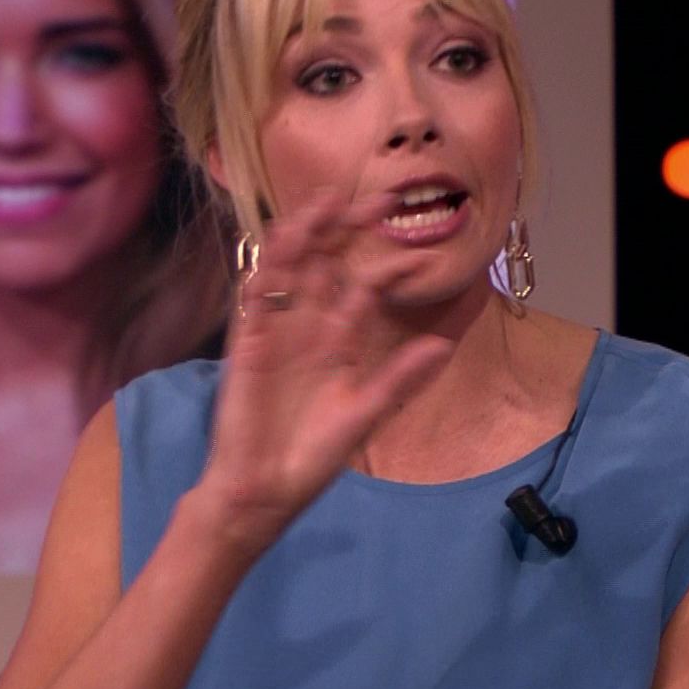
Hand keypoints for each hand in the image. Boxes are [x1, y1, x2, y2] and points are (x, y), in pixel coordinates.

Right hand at [195, 191, 453, 559]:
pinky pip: (256, 296)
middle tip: (377, 198)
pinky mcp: (246, 343)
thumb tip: (443, 345)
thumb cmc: (313, 456)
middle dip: (347, 230)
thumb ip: (399, 379)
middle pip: (327, 264)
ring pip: (291, 269)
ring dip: (307, 235)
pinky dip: (268, 268)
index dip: (388, 266)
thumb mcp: (364, 414)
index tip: (418, 249)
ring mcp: (276, 331)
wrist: (263, 490)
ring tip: (326, 202)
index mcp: (340, 342)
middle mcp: (309, 327)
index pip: (365, 288)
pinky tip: (282, 240)